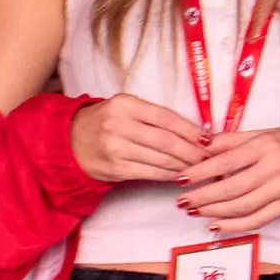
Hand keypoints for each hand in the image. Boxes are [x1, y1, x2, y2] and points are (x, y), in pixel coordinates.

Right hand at [70, 93, 210, 182]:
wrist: (70, 141)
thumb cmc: (104, 122)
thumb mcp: (125, 108)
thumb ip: (154, 116)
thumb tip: (194, 132)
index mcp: (124, 104)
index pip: (166, 118)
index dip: (190, 130)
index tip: (208, 139)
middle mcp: (118, 124)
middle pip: (166, 141)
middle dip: (192, 152)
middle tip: (209, 158)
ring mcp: (115, 148)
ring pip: (160, 159)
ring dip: (184, 166)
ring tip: (199, 168)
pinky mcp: (115, 168)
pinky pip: (150, 173)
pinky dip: (168, 175)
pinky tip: (179, 175)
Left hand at [177, 125, 279, 233]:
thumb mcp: (260, 133)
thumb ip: (230, 141)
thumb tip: (200, 144)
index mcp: (264, 147)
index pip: (226, 162)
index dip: (201, 172)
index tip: (181, 178)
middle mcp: (274, 169)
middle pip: (232, 187)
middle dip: (203, 196)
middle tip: (183, 200)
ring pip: (244, 206)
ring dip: (215, 212)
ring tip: (195, 211)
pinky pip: (259, 219)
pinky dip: (236, 225)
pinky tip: (217, 225)